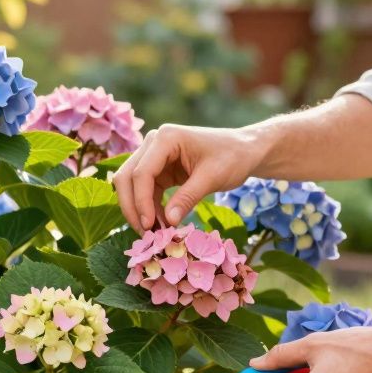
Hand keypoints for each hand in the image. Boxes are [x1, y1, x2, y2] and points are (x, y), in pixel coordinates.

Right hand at [112, 124, 266, 231]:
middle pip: (127, 177)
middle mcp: (153, 143)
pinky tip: (160, 225)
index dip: (141, 202)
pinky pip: (145, 191)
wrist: (244, 151)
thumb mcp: (212, 178)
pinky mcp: (159, 169)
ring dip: (139, 210)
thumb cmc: (232, 157)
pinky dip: (149, 209)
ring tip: (153, 233)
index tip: (148, 226)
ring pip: (132, 186)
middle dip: (132, 207)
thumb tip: (168, 222)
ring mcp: (154, 155)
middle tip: (144, 234)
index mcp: (166, 138)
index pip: (142, 173)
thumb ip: (188, 198)